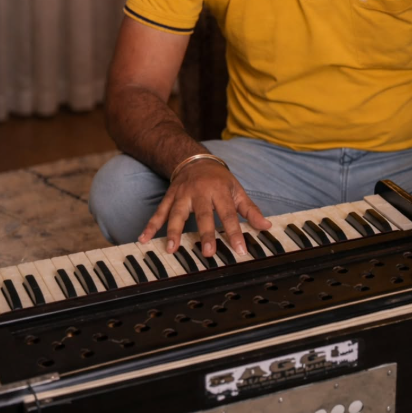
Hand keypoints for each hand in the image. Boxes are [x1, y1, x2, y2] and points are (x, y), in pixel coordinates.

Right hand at [137, 161, 270, 257]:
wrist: (195, 160)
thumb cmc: (219, 179)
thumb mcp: (237, 190)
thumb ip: (251, 210)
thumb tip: (267, 226)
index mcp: (220, 191)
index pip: (229, 214)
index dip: (234, 232)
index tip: (240, 250)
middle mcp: (200, 193)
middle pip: (203, 215)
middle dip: (205, 234)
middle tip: (208, 252)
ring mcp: (183, 195)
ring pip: (177, 214)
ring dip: (173, 231)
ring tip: (171, 248)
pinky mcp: (169, 197)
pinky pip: (159, 212)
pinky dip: (150, 225)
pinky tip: (144, 239)